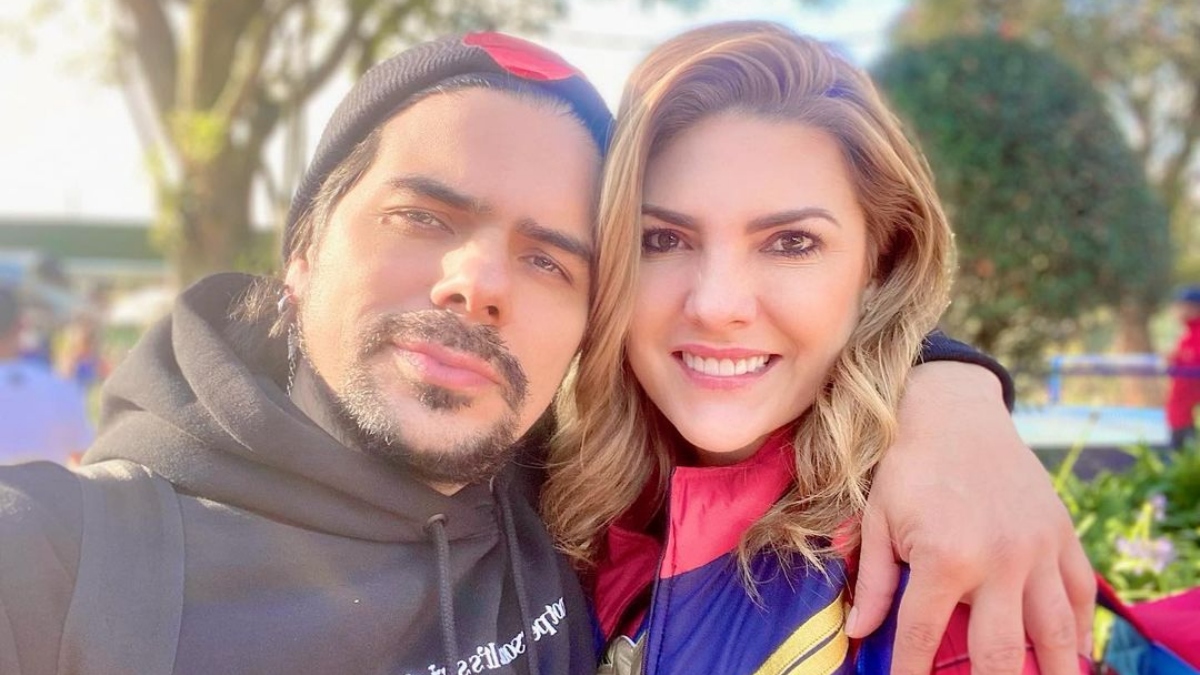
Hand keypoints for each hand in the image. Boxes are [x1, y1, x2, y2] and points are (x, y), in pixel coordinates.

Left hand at [846, 362, 1093, 674]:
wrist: (954, 410)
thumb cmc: (907, 465)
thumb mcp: (876, 518)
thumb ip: (871, 580)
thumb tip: (858, 632)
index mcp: (944, 557)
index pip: (923, 637)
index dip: (911, 672)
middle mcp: (998, 560)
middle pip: (1000, 652)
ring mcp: (1037, 548)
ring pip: (1057, 632)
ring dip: (1054, 670)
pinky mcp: (1061, 534)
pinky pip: (1080, 592)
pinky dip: (1081, 625)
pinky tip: (1072, 649)